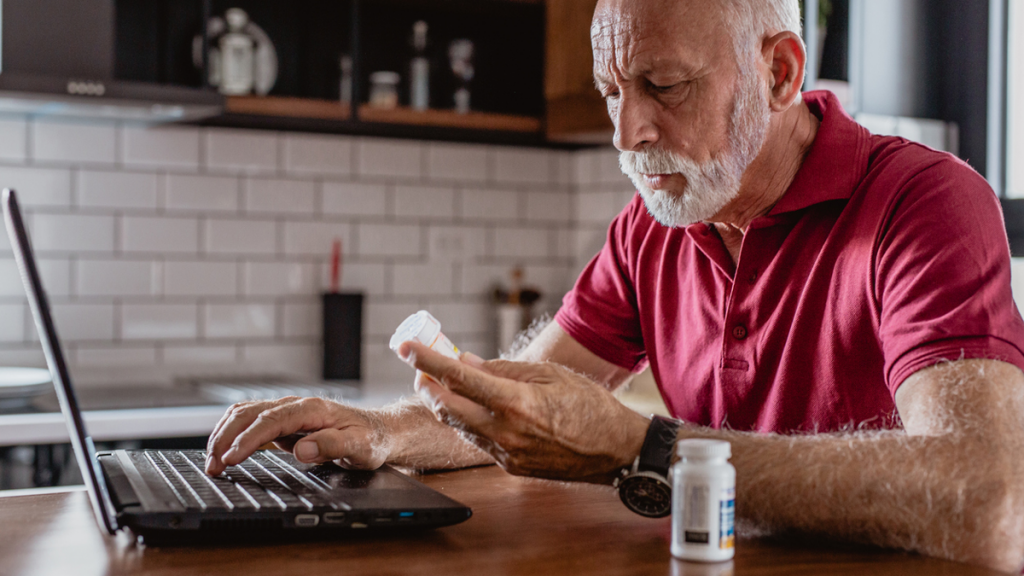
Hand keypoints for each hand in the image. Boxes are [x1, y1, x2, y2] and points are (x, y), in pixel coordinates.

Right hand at [205, 396, 387, 475]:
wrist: (378, 431)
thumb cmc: (370, 439)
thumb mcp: (360, 446)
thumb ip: (332, 445)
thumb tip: (303, 449)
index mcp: (312, 409)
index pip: (271, 420)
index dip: (248, 439)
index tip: (232, 458)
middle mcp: (295, 406)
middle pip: (249, 413)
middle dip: (226, 438)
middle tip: (213, 466)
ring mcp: (287, 412)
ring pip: (244, 415)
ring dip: (224, 435)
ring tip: (212, 462)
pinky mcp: (282, 422)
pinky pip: (250, 422)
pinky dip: (231, 434)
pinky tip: (223, 451)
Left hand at [398, 341, 650, 483]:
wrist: (616, 451)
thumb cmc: (590, 406)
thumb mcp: (550, 375)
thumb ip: (504, 369)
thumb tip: (466, 361)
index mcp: (516, 403)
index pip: (458, 377)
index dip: (427, 360)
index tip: (406, 347)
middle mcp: (505, 432)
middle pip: (446, 407)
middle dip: (427, 384)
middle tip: (421, 367)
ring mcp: (506, 453)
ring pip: (458, 426)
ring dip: (446, 403)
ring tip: (445, 383)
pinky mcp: (510, 466)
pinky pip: (478, 440)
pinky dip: (468, 420)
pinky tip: (473, 407)